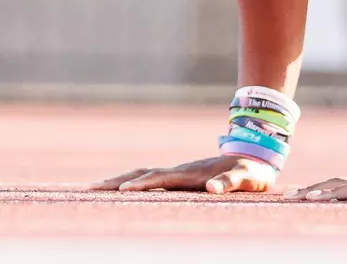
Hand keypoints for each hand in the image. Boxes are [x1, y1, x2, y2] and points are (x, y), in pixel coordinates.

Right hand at [89, 154, 278, 193]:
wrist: (255, 156)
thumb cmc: (252, 171)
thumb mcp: (247, 178)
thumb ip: (231, 182)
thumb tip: (211, 188)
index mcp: (192, 172)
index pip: (161, 179)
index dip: (142, 184)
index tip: (123, 191)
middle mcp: (180, 171)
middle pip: (142, 173)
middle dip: (117, 180)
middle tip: (91, 188)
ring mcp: (178, 173)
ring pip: (143, 174)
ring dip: (120, 180)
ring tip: (97, 187)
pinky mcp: (180, 178)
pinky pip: (150, 179)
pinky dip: (132, 182)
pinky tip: (121, 190)